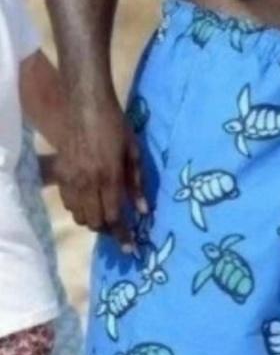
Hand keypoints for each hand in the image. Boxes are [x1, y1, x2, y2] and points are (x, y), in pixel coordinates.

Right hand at [57, 97, 147, 250]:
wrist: (84, 105)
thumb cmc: (116, 125)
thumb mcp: (134, 152)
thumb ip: (137, 183)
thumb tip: (143, 211)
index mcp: (109, 176)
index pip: (115, 216)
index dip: (122, 235)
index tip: (131, 249)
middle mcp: (88, 182)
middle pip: (95, 221)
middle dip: (108, 231)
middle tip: (121, 233)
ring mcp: (71, 179)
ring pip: (80, 215)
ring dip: (94, 221)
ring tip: (107, 219)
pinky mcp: (61, 173)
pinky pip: (68, 203)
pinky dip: (80, 210)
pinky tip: (90, 204)